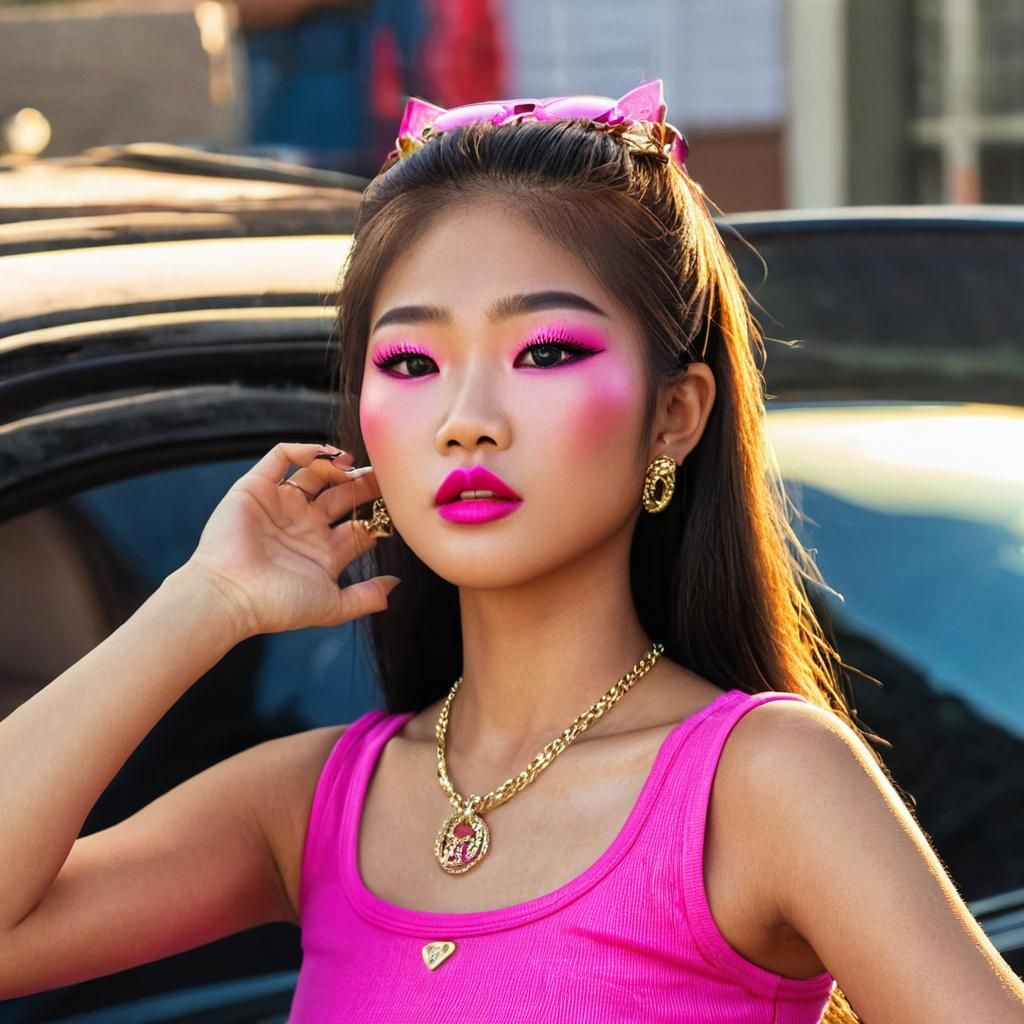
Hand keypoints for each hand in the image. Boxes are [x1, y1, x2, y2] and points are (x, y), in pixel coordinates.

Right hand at [179, 442, 395, 636]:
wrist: (230, 596)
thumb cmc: (278, 605)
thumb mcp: (332, 606)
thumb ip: (366, 597)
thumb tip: (397, 585)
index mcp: (324, 552)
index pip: (361, 526)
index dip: (380, 515)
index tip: (398, 506)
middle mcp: (304, 526)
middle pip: (343, 496)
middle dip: (364, 485)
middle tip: (385, 475)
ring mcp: (281, 506)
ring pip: (316, 473)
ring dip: (337, 465)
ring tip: (353, 466)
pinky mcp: (256, 489)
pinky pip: (280, 457)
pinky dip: (303, 450)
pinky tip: (326, 455)